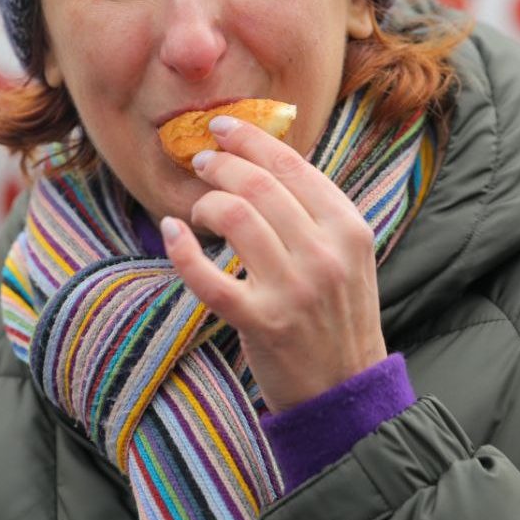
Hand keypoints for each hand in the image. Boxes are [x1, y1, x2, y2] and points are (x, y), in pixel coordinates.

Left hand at [160, 115, 387, 412]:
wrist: (346, 390)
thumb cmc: (338, 316)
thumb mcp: (347, 255)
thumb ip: (315, 211)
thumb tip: (266, 159)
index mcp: (349, 229)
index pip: (294, 166)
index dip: (253, 140)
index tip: (225, 129)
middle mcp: (325, 254)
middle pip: (259, 186)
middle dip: (222, 165)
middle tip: (202, 163)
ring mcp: (293, 290)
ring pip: (236, 218)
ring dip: (206, 203)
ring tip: (198, 210)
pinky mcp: (261, 323)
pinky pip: (209, 278)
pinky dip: (182, 250)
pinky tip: (171, 233)